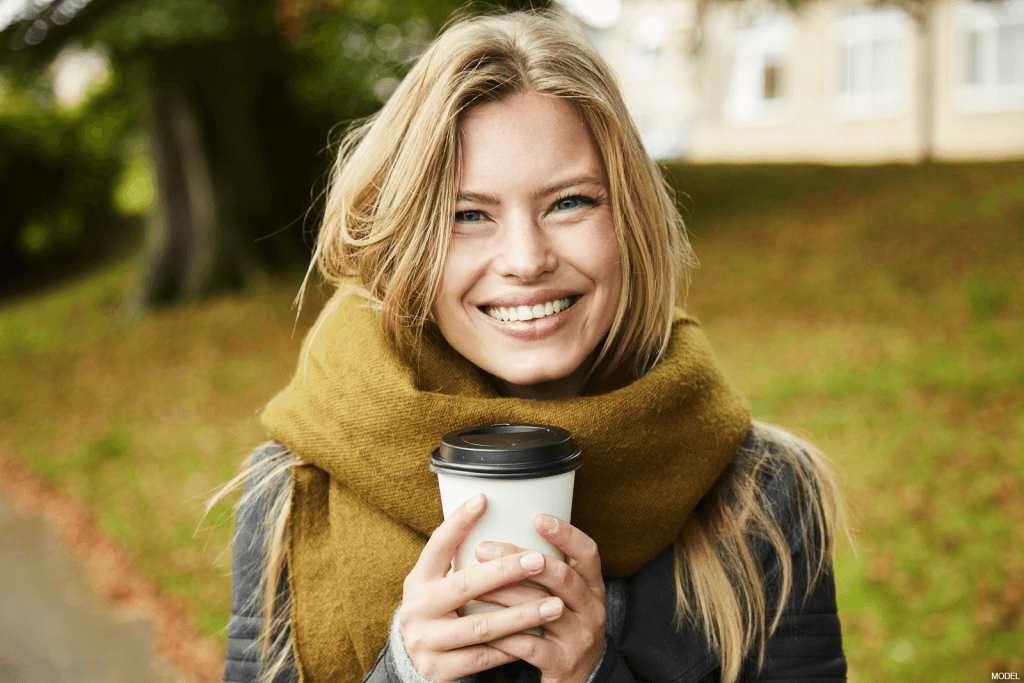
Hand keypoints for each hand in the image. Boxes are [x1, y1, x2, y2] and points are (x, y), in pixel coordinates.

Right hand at [398, 494, 565, 680]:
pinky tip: (538, 636)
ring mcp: (426, 642)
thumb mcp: (437, 583)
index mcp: (417, 581)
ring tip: (554, 605)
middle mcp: (417, 609)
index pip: (436, 545)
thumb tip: (490, 510)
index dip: (458, 522)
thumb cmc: (439, 610)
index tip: (483, 499)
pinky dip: (513, 646)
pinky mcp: (439, 670)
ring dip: (522, 615)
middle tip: (539, 560)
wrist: (415, 661)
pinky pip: (484, 657)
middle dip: (505, 572)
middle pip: (464, 586)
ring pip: (481, 626)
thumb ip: (458, 559)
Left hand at [474, 515, 605, 682]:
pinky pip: (529, 644)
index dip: (565, 533)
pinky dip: (503, 633)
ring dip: (504, 593)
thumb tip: (501, 536)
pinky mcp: (562, 663)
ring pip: (542, 608)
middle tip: (485, 548)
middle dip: (520, 558)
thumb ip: (546, 573)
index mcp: (593, 587)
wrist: (580, 681)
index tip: (537, 517)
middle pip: (562, 576)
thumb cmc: (562, 630)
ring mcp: (580, 637)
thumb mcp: (567, 599)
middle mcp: (592, 609)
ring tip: (474, 584)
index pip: (588, 552)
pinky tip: (481, 624)